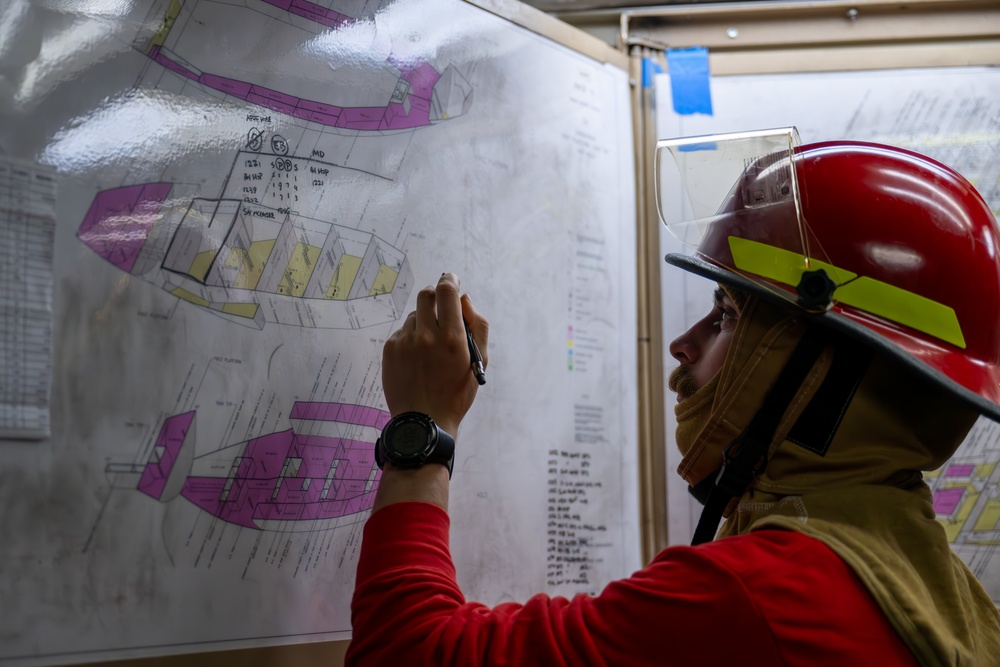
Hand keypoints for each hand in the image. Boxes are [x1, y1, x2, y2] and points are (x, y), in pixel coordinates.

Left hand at [382, 272, 488, 436]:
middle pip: (427, 294)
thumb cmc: (456, 393)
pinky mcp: (390, 349)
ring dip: (424, 322)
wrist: (424, 422)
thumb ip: (477, 325)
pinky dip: (412, 337)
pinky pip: (403, 331)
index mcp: (453, 338)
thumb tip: (464, 299)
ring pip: (415, 315)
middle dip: (436, 296)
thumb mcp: (479, 361)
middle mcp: (427, 336)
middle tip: (441, 307)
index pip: (447, 291)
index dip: (449, 279)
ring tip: (430, 348)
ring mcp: (405, 342)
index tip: (451, 279)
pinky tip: (417, 358)